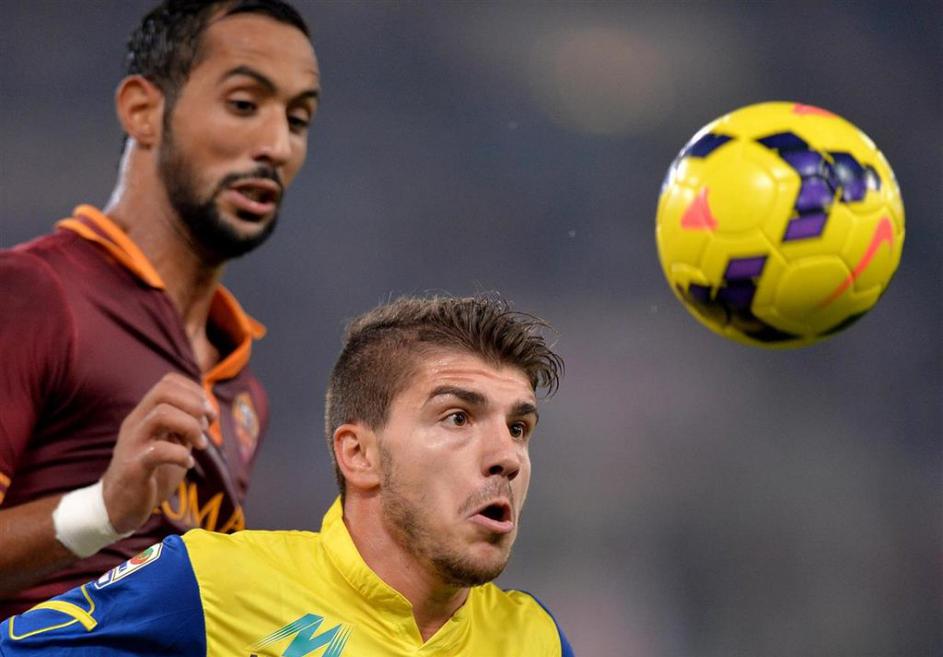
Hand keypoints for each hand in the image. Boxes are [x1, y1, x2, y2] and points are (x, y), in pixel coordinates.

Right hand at [101, 373, 214, 533]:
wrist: (120, 507)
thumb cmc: (151, 473)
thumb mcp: (172, 444)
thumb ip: (186, 427)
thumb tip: (210, 412)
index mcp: (145, 415)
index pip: (168, 382)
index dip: (194, 391)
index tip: (209, 413)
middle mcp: (135, 423)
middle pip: (163, 392)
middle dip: (194, 404)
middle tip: (206, 426)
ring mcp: (132, 444)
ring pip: (161, 415)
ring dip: (190, 426)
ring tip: (201, 445)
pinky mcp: (133, 467)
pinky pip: (158, 450)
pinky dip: (180, 454)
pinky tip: (188, 463)